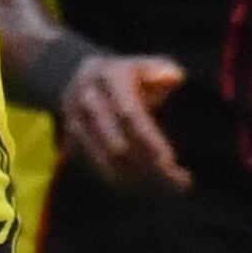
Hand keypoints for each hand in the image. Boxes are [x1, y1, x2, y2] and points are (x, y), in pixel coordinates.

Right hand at [54, 50, 189, 193]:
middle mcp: (87, 102)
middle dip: (149, 168)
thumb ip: (163, 69)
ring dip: (138, 180)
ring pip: (105, 162)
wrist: (75, 78)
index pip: (128, 114)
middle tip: (180, 183)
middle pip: (116, 145)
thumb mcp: (146, 64)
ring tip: (170, 188)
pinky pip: (97, 170)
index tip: (170, 160)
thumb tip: (172, 78)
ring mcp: (76, 125)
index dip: (148, 139)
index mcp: (108, 79)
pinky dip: (124, 182)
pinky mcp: (71, 145)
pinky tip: (148, 186)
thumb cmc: (126, 75)